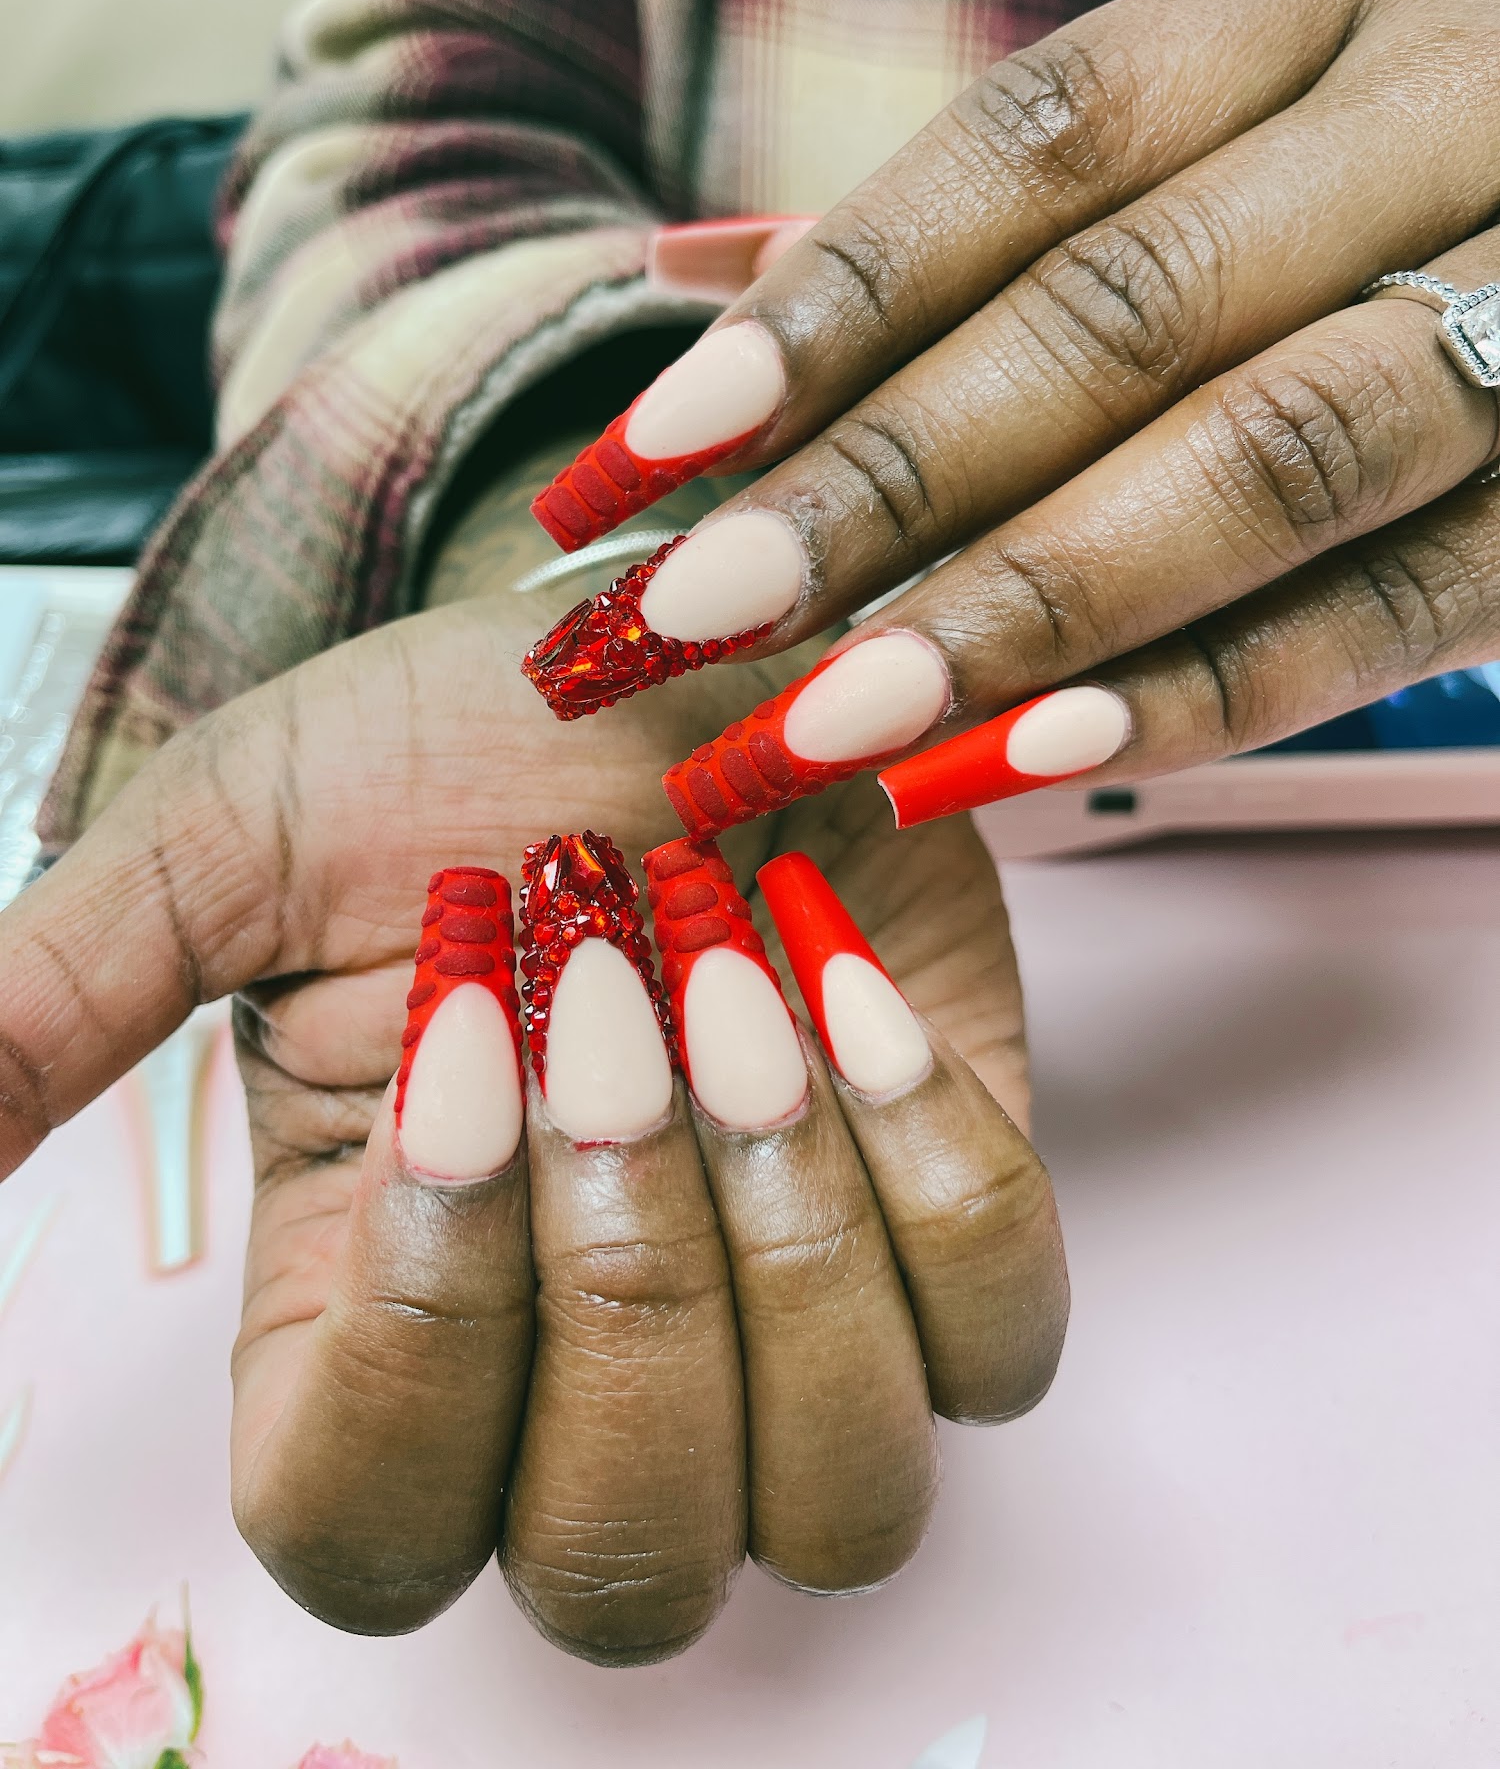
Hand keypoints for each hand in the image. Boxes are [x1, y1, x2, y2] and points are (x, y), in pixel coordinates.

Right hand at [0, 463, 1064, 1665]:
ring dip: (785, 1225)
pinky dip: (937, 1167)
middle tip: (612, 998)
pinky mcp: (948, 1239)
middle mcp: (583, 1381)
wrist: (672, 654)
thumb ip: (54, 1011)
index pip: (373, 1530)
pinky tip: (853, 981)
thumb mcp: (224, 848)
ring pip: (833, 1496)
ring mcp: (789, 1331)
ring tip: (737, 980)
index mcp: (375, 1330)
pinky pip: (995, 1345)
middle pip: (622, 1562)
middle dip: (624, 1275)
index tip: (455, 1057)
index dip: (423, 1344)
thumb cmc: (449, 754)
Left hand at [526, 0, 1499, 831]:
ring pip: (1271, 459)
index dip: (835, 301)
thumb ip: (965, 223)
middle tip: (698, 615)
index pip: (1042, 143)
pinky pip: (1388, 615)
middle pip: (1134, 308)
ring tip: (831, 719)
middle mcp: (1451, 125)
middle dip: (892, 478)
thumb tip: (686, 279)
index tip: (655, 452)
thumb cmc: (1358, 191)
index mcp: (1322, 13)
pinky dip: (1200, 698)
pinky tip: (1020, 758)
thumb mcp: (1202, 137)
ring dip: (1025, 609)